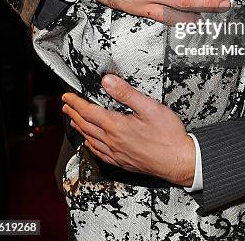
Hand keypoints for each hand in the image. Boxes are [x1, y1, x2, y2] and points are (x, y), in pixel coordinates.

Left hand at [62, 75, 194, 185]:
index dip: (76, 103)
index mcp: (117, 126)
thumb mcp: (150, 107)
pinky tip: (91, 143)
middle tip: (65, 106)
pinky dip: (91, 145)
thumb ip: (127, 93)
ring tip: (73, 121)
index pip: (89, 112)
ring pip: (90, 139)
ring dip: (79, 128)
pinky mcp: (122, 161)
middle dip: (73, 114)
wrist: (179, 161)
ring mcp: (116, 153)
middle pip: (86, 125)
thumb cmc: (168, 135)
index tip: (67, 97)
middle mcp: (112, 141)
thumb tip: (107, 82)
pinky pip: (100, 153)